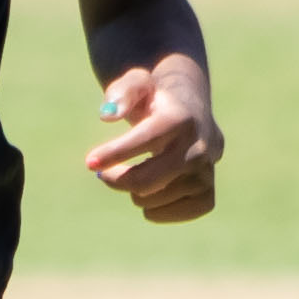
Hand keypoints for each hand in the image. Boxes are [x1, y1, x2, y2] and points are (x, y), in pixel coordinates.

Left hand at [83, 53, 222, 223]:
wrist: (192, 113)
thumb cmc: (155, 99)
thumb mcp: (137, 83)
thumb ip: (121, 93)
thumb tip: (107, 115)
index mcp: (180, 118)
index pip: (146, 140)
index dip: (115, 153)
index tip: (90, 162)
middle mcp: (198, 147)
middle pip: (146, 181)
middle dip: (116, 180)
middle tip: (103, 174)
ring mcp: (206, 173)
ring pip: (154, 200)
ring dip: (134, 192)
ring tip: (135, 175)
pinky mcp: (207, 195)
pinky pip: (176, 214)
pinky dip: (156, 210)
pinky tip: (150, 193)